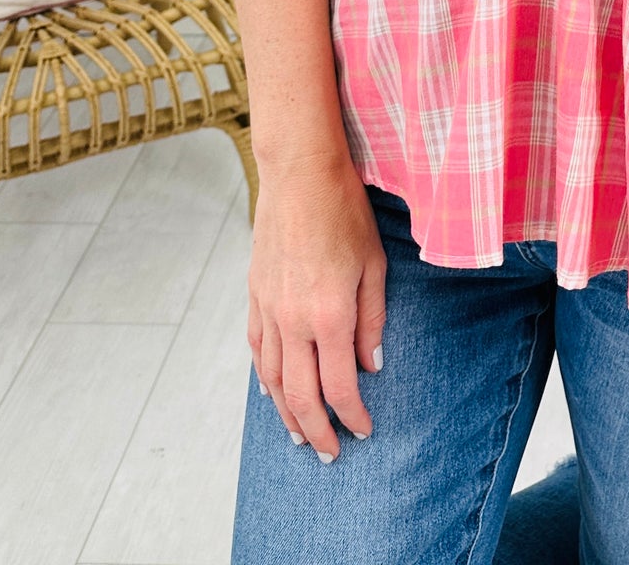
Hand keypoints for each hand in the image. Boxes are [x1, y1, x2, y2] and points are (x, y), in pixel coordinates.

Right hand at [247, 152, 386, 461]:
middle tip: (330, 453)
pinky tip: (273, 392)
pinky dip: (265, 379)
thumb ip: (372, 319)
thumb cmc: (345, 213)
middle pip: (301, 395)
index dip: (352, 415)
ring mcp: (269, 310)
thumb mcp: (374, 264)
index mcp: (329, 315)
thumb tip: (370, 365)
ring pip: (273, 379)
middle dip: (318, 430)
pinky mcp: (255, 296)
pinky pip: (258, 350)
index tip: (364, 430)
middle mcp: (294, 321)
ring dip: (286, 413)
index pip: (339, 386)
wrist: (300, 175)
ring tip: (300, 434)